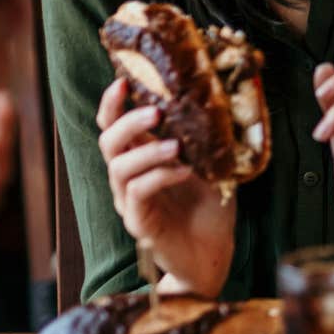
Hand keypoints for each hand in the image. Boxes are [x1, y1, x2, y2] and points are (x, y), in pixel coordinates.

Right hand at [96, 79, 234, 293]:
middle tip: (155, 111)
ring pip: (119, 168)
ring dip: (147, 151)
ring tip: (177, 145)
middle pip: (108, 142)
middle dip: (127, 121)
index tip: (123, 81)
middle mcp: (128, 177)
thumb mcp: (214, 163)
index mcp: (140, 158)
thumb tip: (224, 100)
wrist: (213, 252)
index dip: (112, 103)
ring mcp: (130, 201)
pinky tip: (186, 170)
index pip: (113, 125)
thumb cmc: (210, 206)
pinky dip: (160, 177)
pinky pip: (139, 194)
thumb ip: (210, 137)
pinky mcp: (140, 223)